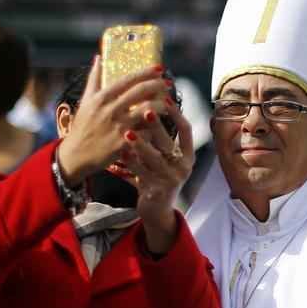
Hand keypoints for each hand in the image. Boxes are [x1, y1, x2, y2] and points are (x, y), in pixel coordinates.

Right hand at [57, 56, 169, 184]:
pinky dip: (154, 127)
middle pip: (140, 92)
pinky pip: (146, 132)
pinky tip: (160, 126)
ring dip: (161, 105)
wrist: (76, 156)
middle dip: (158, 85)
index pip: (128, 80)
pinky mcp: (124, 143)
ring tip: (168, 104)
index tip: (159, 68)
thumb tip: (99, 58)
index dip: (146, 72)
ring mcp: (118, 126)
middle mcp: (110, 110)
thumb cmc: (82, 127)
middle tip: (168, 84)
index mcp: (101, 98)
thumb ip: (94, 79)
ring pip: (147, 110)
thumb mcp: (85, 101)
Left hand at [114, 96, 195, 254]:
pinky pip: (142, 174)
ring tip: (128, 133)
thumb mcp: (165, 158)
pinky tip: (119, 155)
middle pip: (170, 142)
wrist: (158, 210)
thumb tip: (147, 106)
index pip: (186, 130)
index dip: (176, 113)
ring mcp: (171, 180)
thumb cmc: (158, 177)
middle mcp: (183, 166)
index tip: (164, 97)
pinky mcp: (158, 191)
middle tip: (145, 110)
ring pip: (155, 159)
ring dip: (141, 145)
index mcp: (187, 155)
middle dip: (157, 126)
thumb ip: (159, 139)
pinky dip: (130, 164)